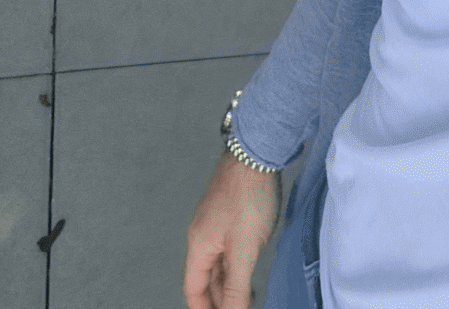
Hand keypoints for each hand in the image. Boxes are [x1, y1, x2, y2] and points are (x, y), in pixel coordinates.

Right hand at [183, 153, 279, 308]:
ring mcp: (215, 223)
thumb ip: (236, 286)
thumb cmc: (246, 196)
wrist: (256, 153)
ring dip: (228, 283)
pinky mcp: (229, 213)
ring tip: (245, 299)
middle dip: (218, 299)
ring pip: (218, 263)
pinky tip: (249, 270)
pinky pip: (228, 248)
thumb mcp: (243, 249)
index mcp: (198, 245)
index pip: (192, 289)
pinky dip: (235, 265)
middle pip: (205, 278)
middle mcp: (202, 235)